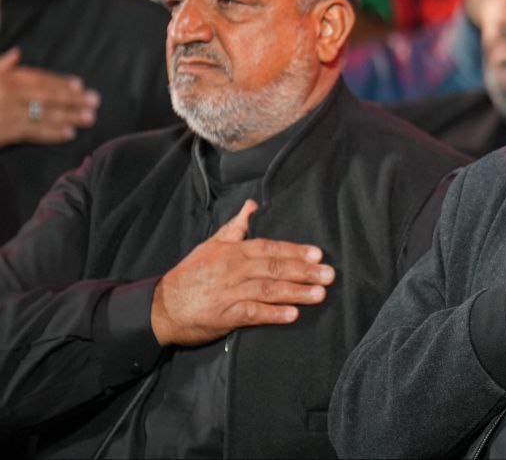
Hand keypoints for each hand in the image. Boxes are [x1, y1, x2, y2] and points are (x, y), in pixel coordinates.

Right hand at [0, 48, 98, 145]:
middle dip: (72, 99)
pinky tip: (69, 133)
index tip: (79, 85)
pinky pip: (33, 132)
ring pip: (44, 114)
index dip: (59, 81)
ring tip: (90, 118)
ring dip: (69, 116)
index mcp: (4, 79)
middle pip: (47, 95)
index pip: (37, 78)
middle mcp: (8, 93)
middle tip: (94, 101)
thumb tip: (17, 54)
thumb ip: (0, 66)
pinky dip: (52, 133)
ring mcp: (8, 113)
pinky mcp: (6, 132)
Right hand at [150, 200, 335, 346]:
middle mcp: (234, 270)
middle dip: (304, 271)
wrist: (161, 306)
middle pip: (274, 268)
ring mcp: (230, 292)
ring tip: (319, 294)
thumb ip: (236, 227)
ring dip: (296, 292)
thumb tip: (252, 206)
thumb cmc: (190, 274)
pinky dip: (273, 314)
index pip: (270, 248)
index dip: (295, 251)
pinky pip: (252, 314)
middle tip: (329, 275)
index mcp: (233, 252)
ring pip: (268, 289)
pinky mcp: (225, 316)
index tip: (318, 254)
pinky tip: (292, 315)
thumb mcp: (211, 244)